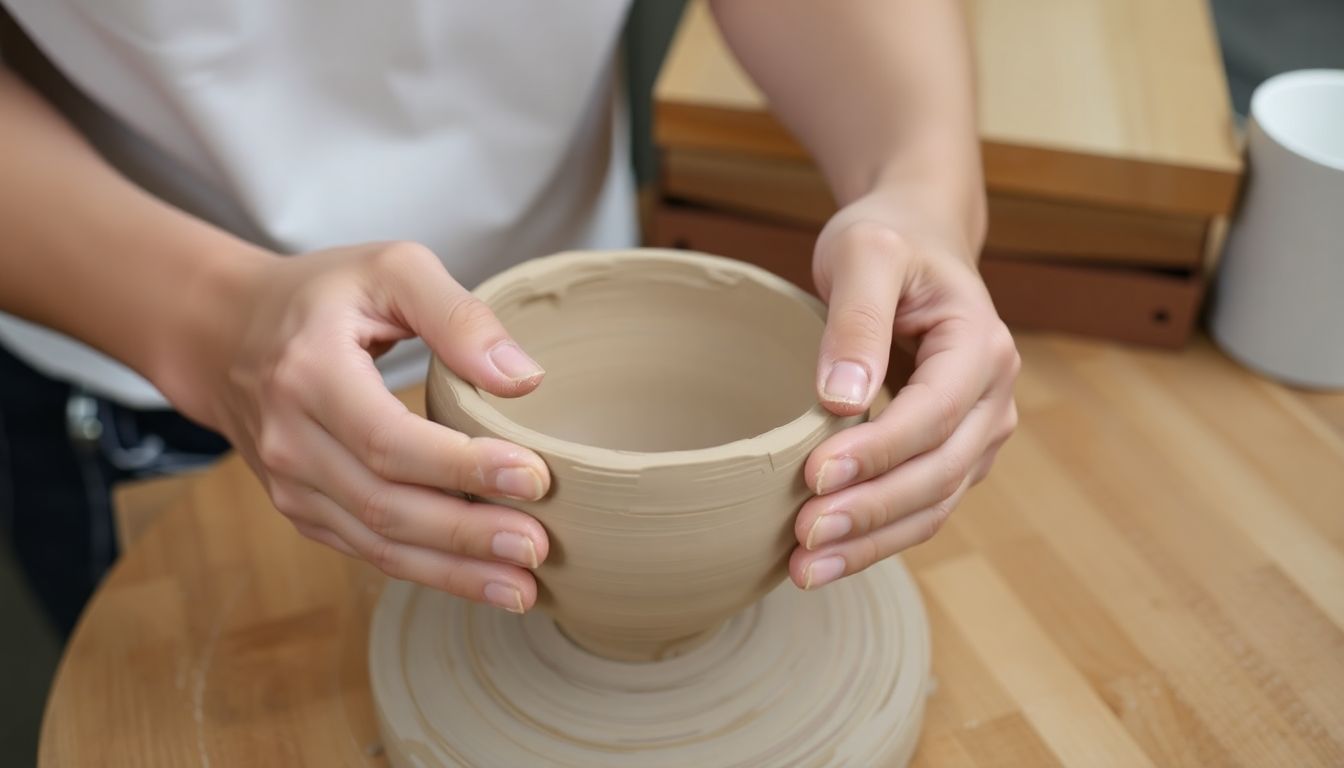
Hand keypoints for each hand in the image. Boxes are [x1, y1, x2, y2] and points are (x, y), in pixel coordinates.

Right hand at [165, 242, 551, 612]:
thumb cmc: (323, 296)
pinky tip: (482, 581)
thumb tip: (523, 379)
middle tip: (538, 547)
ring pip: (378, 543)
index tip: (533, 477)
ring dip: (453, 571)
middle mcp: (291, 440)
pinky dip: (427, 572)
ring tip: (523, 588)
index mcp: (309, 374)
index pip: (390, 439)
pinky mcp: (304, 511)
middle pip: (386, 505)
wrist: (225, 335)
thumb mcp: (390, 270)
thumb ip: (458, 316)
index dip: (462, 466)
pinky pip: (369, 550)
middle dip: (467, 534)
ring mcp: (292, 485)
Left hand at [789, 188, 1018, 589]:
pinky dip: (875, 538)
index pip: (933, 414)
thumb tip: (839, 398)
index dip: (878, 451)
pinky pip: (919, 508)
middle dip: (870, 511)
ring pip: (932, 505)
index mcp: (981, 345)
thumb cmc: (888, 241)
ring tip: (803, 570)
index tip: (814, 475)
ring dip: (871, 543)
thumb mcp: (865, 253)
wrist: (915, 241)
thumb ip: (855, 319)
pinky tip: (822, 560)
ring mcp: (976, 434)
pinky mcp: (950, 456)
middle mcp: (992, 398)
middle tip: (803, 536)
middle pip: (938, 473)